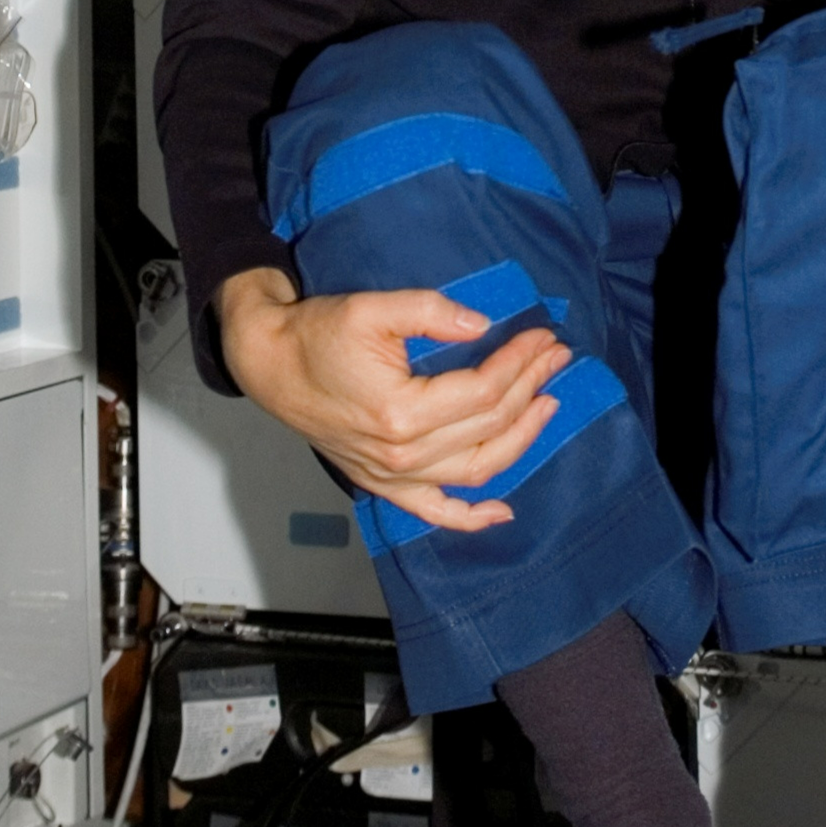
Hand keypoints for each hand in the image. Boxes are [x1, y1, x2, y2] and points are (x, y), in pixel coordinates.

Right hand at [217, 267, 565, 533]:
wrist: (270, 365)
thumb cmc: (315, 336)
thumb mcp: (371, 308)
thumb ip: (430, 312)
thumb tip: (482, 325)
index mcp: (401, 412)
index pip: (484, 390)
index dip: (520, 363)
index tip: (543, 338)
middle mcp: (401, 455)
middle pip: (489, 426)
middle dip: (530, 388)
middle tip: (555, 358)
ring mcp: (393, 476)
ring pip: (476, 470)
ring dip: (521, 439)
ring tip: (548, 404)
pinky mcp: (383, 484)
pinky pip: (435, 513)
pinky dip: (471, 518)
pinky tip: (503, 511)